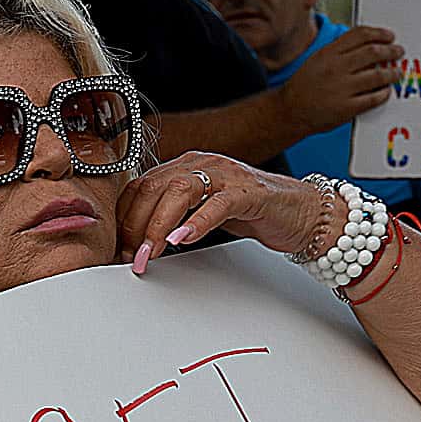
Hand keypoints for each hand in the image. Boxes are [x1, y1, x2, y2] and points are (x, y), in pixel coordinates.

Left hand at [117, 154, 334, 269]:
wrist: (301, 213)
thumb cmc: (250, 212)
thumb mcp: (200, 212)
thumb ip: (170, 218)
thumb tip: (133, 245)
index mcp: (185, 167)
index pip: (140, 186)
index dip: (124, 219)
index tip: (118, 249)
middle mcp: (202, 164)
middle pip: (153, 187)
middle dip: (135, 226)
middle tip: (131, 257)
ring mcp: (226, 174)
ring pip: (179, 191)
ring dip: (158, 225)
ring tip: (150, 253)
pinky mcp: (250, 192)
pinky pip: (218, 203)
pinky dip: (197, 222)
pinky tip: (182, 239)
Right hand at [280, 25, 402, 130]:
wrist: (288, 112)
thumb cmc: (302, 87)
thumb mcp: (316, 60)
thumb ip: (339, 50)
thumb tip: (366, 44)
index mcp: (329, 54)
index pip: (360, 35)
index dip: (379, 34)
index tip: (389, 36)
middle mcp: (336, 69)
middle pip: (373, 52)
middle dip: (391, 51)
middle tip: (398, 52)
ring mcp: (342, 89)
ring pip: (378, 75)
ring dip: (392, 73)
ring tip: (396, 73)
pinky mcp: (347, 108)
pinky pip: (374, 98)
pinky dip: (383, 93)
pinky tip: (385, 91)